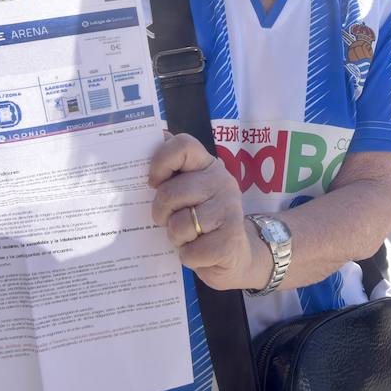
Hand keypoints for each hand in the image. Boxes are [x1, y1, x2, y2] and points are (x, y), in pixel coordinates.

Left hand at [149, 134, 267, 290]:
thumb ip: (173, 169)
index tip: (153, 182)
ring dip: (176, 238)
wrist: (237, 255)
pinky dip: (188, 257)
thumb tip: (155, 133)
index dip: (161, 162)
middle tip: (171, 220)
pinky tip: (201, 252)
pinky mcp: (230, 241)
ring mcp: (229, 211)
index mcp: (208, 166)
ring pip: (178, 225)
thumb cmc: (204, 220)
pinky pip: (189, 251)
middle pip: (170, 193)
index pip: (183, 145)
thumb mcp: (189, 192)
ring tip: (189, 237)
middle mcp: (222, 182)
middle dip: (161, 214)